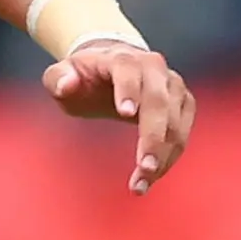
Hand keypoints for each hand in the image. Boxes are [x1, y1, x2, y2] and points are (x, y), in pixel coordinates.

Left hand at [42, 43, 194, 195]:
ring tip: (143, 182)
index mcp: (121, 58)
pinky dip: (171, 156)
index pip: (128, 70)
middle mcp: (153, 68)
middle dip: (154, 136)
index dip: (128, 90)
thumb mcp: (60, 74)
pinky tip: (152, 177)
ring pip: (176, 122)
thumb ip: (57, 78)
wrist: (111, 67)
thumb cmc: (83, 75)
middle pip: (159, 101)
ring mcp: (173, 85)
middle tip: (144, 167)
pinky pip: (183, 133)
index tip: (125, 113)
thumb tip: (66, 85)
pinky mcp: (183, 103)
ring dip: (165, 154)